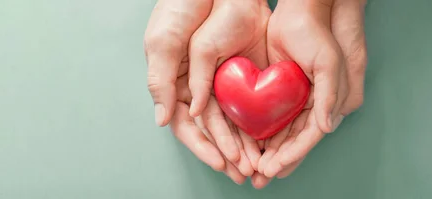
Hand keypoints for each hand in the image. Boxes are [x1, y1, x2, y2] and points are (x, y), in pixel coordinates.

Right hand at [143, 0, 270, 182]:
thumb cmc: (178, 10)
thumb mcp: (163, 43)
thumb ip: (162, 81)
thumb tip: (162, 120)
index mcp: (174, 85)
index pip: (187, 126)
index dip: (204, 146)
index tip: (222, 162)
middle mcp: (197, 89)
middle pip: (212, 130)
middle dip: (228, 153)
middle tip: (245, 172)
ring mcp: (220, 83)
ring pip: (233, 121)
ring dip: (244, 144)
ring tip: (259, 164)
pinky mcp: (242, 74)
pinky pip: (250, 104)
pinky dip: (258, 123)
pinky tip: (269, 139)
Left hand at [250, 0, 367, 187]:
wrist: (299, 12)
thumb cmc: (317, 35)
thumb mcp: (328, 64)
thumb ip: (329, 96)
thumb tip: (327, 128)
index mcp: (329, 102)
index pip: (309, 136)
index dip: (293, 155)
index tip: (274, 169)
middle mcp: (314, 105)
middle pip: (295, 140)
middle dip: (278, 160)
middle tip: (259, 178)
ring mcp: (296, 99)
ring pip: (282, 133)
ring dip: (269, 151)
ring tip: (253, 169)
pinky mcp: (279, 91)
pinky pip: (270, 117)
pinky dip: (262, 133)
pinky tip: (250, 145)